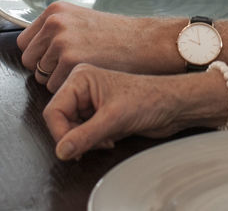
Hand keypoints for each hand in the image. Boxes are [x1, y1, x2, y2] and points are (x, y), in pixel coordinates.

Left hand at [17, 3, 182, 90]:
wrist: (144, 42)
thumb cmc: (118, 36)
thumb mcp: (82, 20)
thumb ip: (58, 29)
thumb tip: (35, 46)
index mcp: (55, 11)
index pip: (25, 42)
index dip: (39, 55)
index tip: (54, 61)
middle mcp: (55, 23)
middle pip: (29, 60)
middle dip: (45, 69)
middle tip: (69, 69)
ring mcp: (62, 41)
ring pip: (41, 76)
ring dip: (57, 80)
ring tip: (81, 72)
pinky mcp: (70, 61)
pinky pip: (54, 87)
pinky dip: (68, 89)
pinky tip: (86, 78)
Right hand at [44, 64, 213, 159]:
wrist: (173, 105)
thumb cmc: (151, 99)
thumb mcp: (114, 119)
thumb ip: (84, 136)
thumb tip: (61, 150)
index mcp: (81, 77)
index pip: (53, 110)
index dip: (60, 132)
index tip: (71, 148)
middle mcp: (82, 88)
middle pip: (60, 121)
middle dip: (75, 136)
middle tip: (94, 143)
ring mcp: (90, 102)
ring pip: (71, 130)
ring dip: (85, 141)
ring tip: (105, 139)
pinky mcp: (99, 114)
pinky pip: (83, 134)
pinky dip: (93, 142)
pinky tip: (109, 139)